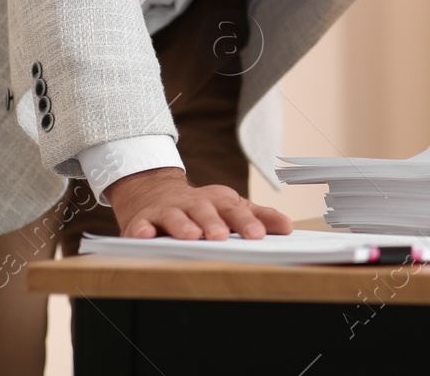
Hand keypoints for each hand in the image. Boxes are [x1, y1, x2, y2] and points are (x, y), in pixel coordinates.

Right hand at [105, 167, 293, 239]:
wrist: (155, 192)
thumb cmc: (201, 207)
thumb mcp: (230, 207)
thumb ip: (259, 217)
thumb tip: (288, 227)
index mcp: (217, 201)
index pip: (234, 209)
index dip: (246, 222)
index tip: (257, 235)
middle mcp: (192, 203)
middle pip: (204, 210)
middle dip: (212, 222)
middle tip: (221, 236)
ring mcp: (166, 211)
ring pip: (174, 216)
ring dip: (182, 226)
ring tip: (191, 237)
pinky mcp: (142, 220)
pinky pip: (140, 225)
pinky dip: (141, 230)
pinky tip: (145, 237)